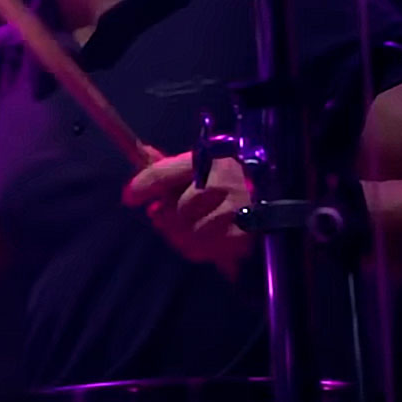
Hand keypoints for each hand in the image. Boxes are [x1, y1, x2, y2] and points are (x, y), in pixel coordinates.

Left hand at [122, 146, 253, 278]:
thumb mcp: (197, 167)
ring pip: (188, 233)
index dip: (143, 186)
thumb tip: (143, 151)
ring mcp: (237, 210)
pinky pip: (202, 250)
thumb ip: (169, 166)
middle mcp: (225, 182)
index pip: (166, 174)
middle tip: (164, 218)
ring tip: (184, 231)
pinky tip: (202, 241)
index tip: (129, 198)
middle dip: (165, 217)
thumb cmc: (223, 182)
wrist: (272, 200)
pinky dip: (195, 249)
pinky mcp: (243, 235)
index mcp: (210, 159)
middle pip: (178, 210)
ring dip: (179, 236)